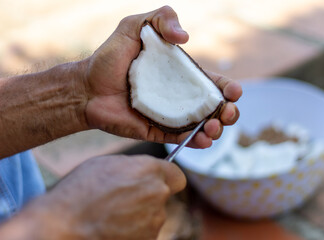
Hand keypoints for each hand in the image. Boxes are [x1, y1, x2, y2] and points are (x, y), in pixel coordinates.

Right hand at [14, 155, 185, 239]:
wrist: (62, 226)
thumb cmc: (79, 191)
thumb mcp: (107, 164)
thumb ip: (135, 166)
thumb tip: (147, 171)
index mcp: (149, 170)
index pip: (177, 176)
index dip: (167, 178)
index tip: (157, 181)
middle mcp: (157, 194)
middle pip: (162, 195)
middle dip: (148, 195)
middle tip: (123, 198)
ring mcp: (153, 220)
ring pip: (154, 215)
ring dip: (140, 214)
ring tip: (112, 213)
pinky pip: (145, 231)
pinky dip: (134, 230)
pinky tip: (113, 226)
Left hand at [83, 6, 241, 147]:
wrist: (85, 87)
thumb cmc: (109, 58)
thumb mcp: (133, 27)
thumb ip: (161, 18)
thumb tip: (185, 37)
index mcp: (179, 75)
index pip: (211, 83)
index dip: (228, 88)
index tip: (234, 92)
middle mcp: (178, 97)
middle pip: (213, 107)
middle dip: (228, 112)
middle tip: (227, 113)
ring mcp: (169, 116)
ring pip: (202, 126)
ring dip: (216, 129)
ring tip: (213, 127)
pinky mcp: (157, 131)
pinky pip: (181, 139)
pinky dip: (196, 142)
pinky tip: (203, 140)